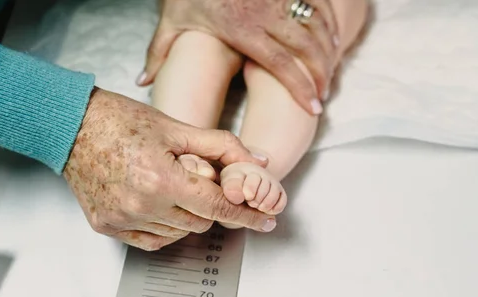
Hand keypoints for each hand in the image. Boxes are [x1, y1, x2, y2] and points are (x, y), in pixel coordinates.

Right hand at [63, 87, 276, 250]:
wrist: (71, 126)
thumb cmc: (123, 121)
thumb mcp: (178, 128)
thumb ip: (223, 147)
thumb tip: (259, 162)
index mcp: (162, 179)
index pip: (218, 207)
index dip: (246, 215)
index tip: (265, 222)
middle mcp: (141, 206)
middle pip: (201, 223)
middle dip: (210, 205)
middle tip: (197, 181)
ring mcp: (122, 220)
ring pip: (178, 233)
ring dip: (186, 215)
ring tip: (169, 185)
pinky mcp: (107, 227)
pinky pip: (153, 241)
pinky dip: (165, 227)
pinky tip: (158, 203)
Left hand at [138, 0, 338, 115]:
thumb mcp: (172, 19)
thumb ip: (159, 53)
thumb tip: (142, 82)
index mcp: (243, 30)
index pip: (280, 65)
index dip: (300, 88)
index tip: (314, 107)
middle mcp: (266, 14)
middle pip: (305, 49)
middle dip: (320, 75)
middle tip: (324, 95)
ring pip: (316, 27)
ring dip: (328, 52)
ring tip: (330, 72)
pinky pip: (318, 5)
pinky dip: (329, 24)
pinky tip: (335, 39)